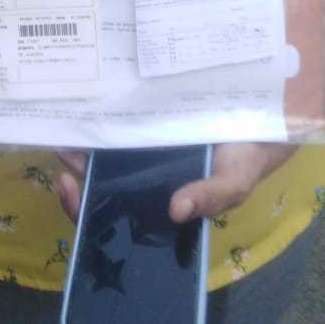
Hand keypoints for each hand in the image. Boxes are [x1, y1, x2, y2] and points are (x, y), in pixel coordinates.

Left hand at [56, 143, 295, 224]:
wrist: (260, 120)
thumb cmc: (244, 159)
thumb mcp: (233, 182)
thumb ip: (210, 198)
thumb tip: (176, 210)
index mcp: (157, 206)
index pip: (112, 218)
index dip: (85, 210)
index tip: (71, 189)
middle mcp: (145, 183)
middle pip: (100, 185)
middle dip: (76, 172)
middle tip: (64, 151)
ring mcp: (144, 154)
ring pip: (104, 155)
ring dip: (84, 144)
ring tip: (68, 123)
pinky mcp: (148, 125)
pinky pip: (120, 126)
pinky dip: (104, 119)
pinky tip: (91, 104)